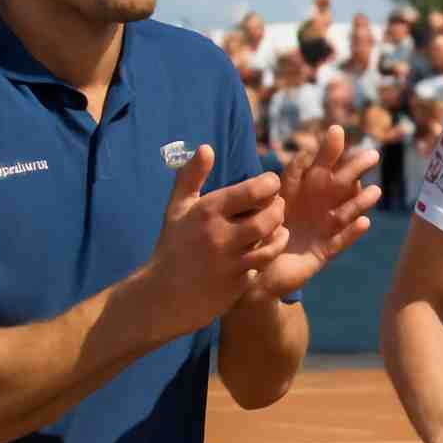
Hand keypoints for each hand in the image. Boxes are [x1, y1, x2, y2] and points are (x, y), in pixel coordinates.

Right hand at [145, 144, 288, 336]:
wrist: (162, 295)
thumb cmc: (173, 246)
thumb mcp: (177, 208)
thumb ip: (191, 176)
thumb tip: (206, 148)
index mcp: (208, 212)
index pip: (252, 191)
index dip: (270, 184)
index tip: (270, 185)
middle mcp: (221, 236)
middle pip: (269, 217)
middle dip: (279, 208)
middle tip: (277, 206)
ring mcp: (231, 262)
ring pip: (272, 243)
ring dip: (280, 233)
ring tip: (276, 227)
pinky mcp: (239, 283)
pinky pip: (265, 265)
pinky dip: (269, 254)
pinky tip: (267, 247)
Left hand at [250, 125, 381, 297]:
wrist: (255, 272)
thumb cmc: (257, 235)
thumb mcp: (260, 207)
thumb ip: (271, 188)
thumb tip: (284, 166)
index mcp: (296, 191)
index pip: (312, 167)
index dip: (325, 152)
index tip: (335, 133)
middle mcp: (313, 207)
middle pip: (336, 185)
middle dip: (353, 170)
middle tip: (373, 154)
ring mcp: (320, 230)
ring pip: (343, 213)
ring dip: (359, 203)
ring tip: (375, 191)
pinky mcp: (322, 253)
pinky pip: (338, 242)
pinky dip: (351, 234)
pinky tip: (364, 223)